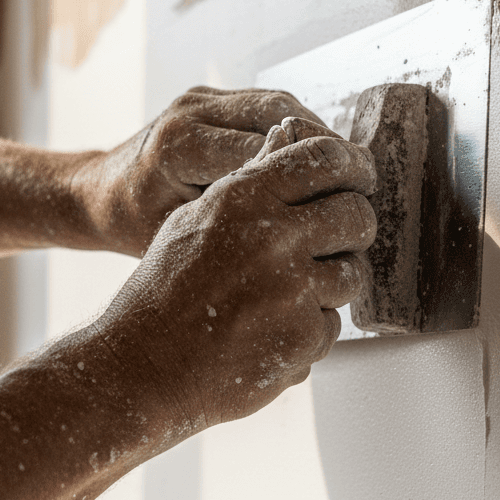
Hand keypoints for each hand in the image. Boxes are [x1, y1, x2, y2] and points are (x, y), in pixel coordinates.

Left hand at [71, 87, 328, 256]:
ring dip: (319, 132)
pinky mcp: (208, 96)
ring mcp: (200, 97)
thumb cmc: (131, 226)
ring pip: (279, 103)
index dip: (312, 176)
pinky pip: (265, 104)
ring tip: (350, 166)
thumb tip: (302, 239)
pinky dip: (298, 128)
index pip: (264, 153)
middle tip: (364, 176)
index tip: (349, 199)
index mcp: (180, 147)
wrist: (97, 190)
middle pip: (280, 116)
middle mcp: (191, 111)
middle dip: (327, 146)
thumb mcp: (180, 236)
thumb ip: (233, 228)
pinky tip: (320, 158)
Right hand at [91, 118, 377, 433]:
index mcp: (245, 198)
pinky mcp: (303, 337)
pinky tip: (269, 330)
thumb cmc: (164, 290)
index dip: (349, 165)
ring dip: (330, 283)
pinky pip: (332, 324)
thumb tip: (288, 134)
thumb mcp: (195, 218)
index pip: (324, 158)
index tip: (355, 177)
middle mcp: (275, 238)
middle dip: (350, 228)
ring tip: (287, 293)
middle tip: (332, 240)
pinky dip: (309, 329)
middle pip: (356, 215)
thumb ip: (250, 179)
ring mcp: (293, 290)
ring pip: (352, 273)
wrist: (142, 365)